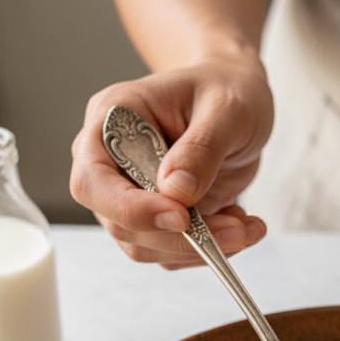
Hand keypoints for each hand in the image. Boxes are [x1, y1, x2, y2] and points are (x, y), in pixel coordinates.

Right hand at [69, 55, 273, 268]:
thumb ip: (201, 147)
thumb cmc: (225, 88)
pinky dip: (209, 250)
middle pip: (120, 223)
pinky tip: (241, 225)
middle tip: (235, 231)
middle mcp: (113, 163)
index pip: (93, 180)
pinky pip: (173, 252)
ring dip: (199, 249)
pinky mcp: (159, 217)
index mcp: (112, 122)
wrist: (237, 97)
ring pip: (147, 246)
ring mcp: (134, 194)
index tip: (180, 217)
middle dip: (179, 238)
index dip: (130, 208)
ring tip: (245, 228)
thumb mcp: (226, 107)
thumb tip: (177, 192)